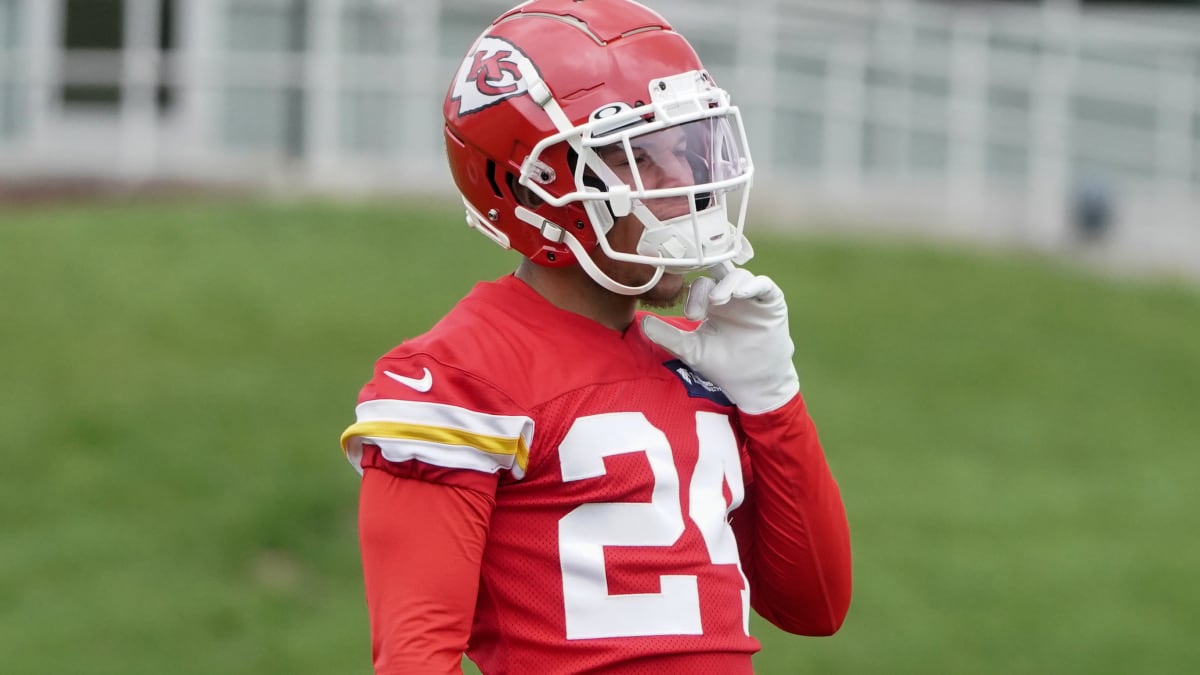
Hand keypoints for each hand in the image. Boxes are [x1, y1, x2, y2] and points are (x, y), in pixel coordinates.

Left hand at [642, 265, 799, 413]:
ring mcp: (752, 297)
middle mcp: (731, 294)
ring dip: (727, 284)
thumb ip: (669, 336)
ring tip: (719, 301)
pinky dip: (753, 285)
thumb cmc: (722, 364)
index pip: (700, 284)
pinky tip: (742, 293)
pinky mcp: (772, 303)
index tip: (690, 316)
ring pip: (739, 275)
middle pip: (718, 272)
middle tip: (700, 307)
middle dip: (707, 285)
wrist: (752, 384)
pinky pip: (764, 285)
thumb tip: (643, 323)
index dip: (693, 295)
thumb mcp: (692, 350)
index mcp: (711, 302)